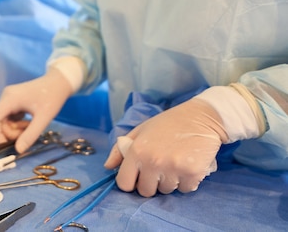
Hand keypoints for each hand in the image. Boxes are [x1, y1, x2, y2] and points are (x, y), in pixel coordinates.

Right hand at [0, 67, 74, 152]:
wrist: (60, 82)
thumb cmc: (53, 97)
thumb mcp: (43, 118)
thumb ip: (30, 135)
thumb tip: (18, 150)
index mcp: (10, 99)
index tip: (6, 145)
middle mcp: (6, 97)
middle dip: (11, 132)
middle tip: (27, 134)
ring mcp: (9, 98)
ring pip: (5, 121)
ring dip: (16, 129)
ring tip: (31, 126)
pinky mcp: (14, 101)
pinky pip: (10, 117)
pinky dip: (18, 124)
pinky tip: (30, 122)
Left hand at [104, 97, 225, 196]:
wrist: (201, 118)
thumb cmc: (168, 123)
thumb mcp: (140, 131)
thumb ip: (120, 149)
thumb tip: (108, 166)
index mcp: (136, 151)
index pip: (124, 183)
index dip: (131, 181)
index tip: (138, 176)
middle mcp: (153, 162)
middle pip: (145, 191)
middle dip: (151, 182)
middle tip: (159, 167)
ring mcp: (173, 169)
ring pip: (166, 190)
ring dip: (169, 181)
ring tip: (174, 162)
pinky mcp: (193, 174)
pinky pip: (185, 189)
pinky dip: (186, 181)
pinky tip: (187, 165)